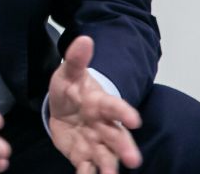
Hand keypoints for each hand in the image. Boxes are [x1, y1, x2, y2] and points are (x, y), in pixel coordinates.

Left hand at [48, 36, 142, 173]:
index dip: (125, 112)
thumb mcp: (69, 72)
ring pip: (106, 157)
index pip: (115, 107)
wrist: (64, 106)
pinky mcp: (83, 156)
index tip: (135, 120)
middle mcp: (104, 126)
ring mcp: (95, 143)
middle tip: (133, 160)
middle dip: (124, 148)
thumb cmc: (71, 88)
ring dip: (109, 168)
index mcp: (101, 103)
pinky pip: (87, 168)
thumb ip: (76, 59)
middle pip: (117, 137)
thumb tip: (84, 39)